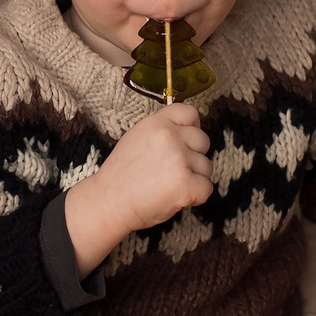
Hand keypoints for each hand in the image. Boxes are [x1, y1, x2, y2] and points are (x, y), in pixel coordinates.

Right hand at [63, 104, 210, 272]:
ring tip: (169, 186)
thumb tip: (190, 132)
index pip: (189, 113)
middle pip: (203, 141)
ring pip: (206, 167)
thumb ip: (162, 131)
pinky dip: (195, 197)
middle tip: (172, 171)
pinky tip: (175, 197)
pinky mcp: (185, 184)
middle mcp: (169, 137)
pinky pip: (206, 188)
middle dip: (194, 157)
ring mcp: (178, 160)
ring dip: (194, 178)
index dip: (192, 128)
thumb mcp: (137, 138)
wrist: (108, 202)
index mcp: (156, 123)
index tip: (186, 143)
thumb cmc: (122, 175)